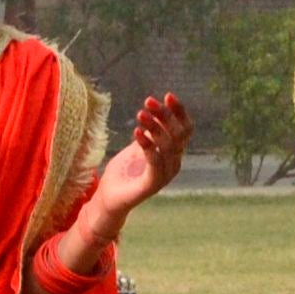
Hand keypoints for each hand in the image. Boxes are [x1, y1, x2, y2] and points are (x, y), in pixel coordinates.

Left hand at [94, 93, 191, 215]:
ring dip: (154, 127)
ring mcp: (165, 175)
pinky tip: (136, 132)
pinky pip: (155, 161)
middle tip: (148, 101)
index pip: (185, 129)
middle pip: (178, 134)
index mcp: (173, 153)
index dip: (179, 112)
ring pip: (167, 145)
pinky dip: (147, 145)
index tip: (167, 96)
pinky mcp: (153, 184)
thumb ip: (149, 131)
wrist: (109, 197)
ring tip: (140, 114)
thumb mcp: (139, 145)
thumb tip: (155, 110)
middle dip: (165, 115)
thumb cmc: (124, 170)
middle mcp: (174, 163)